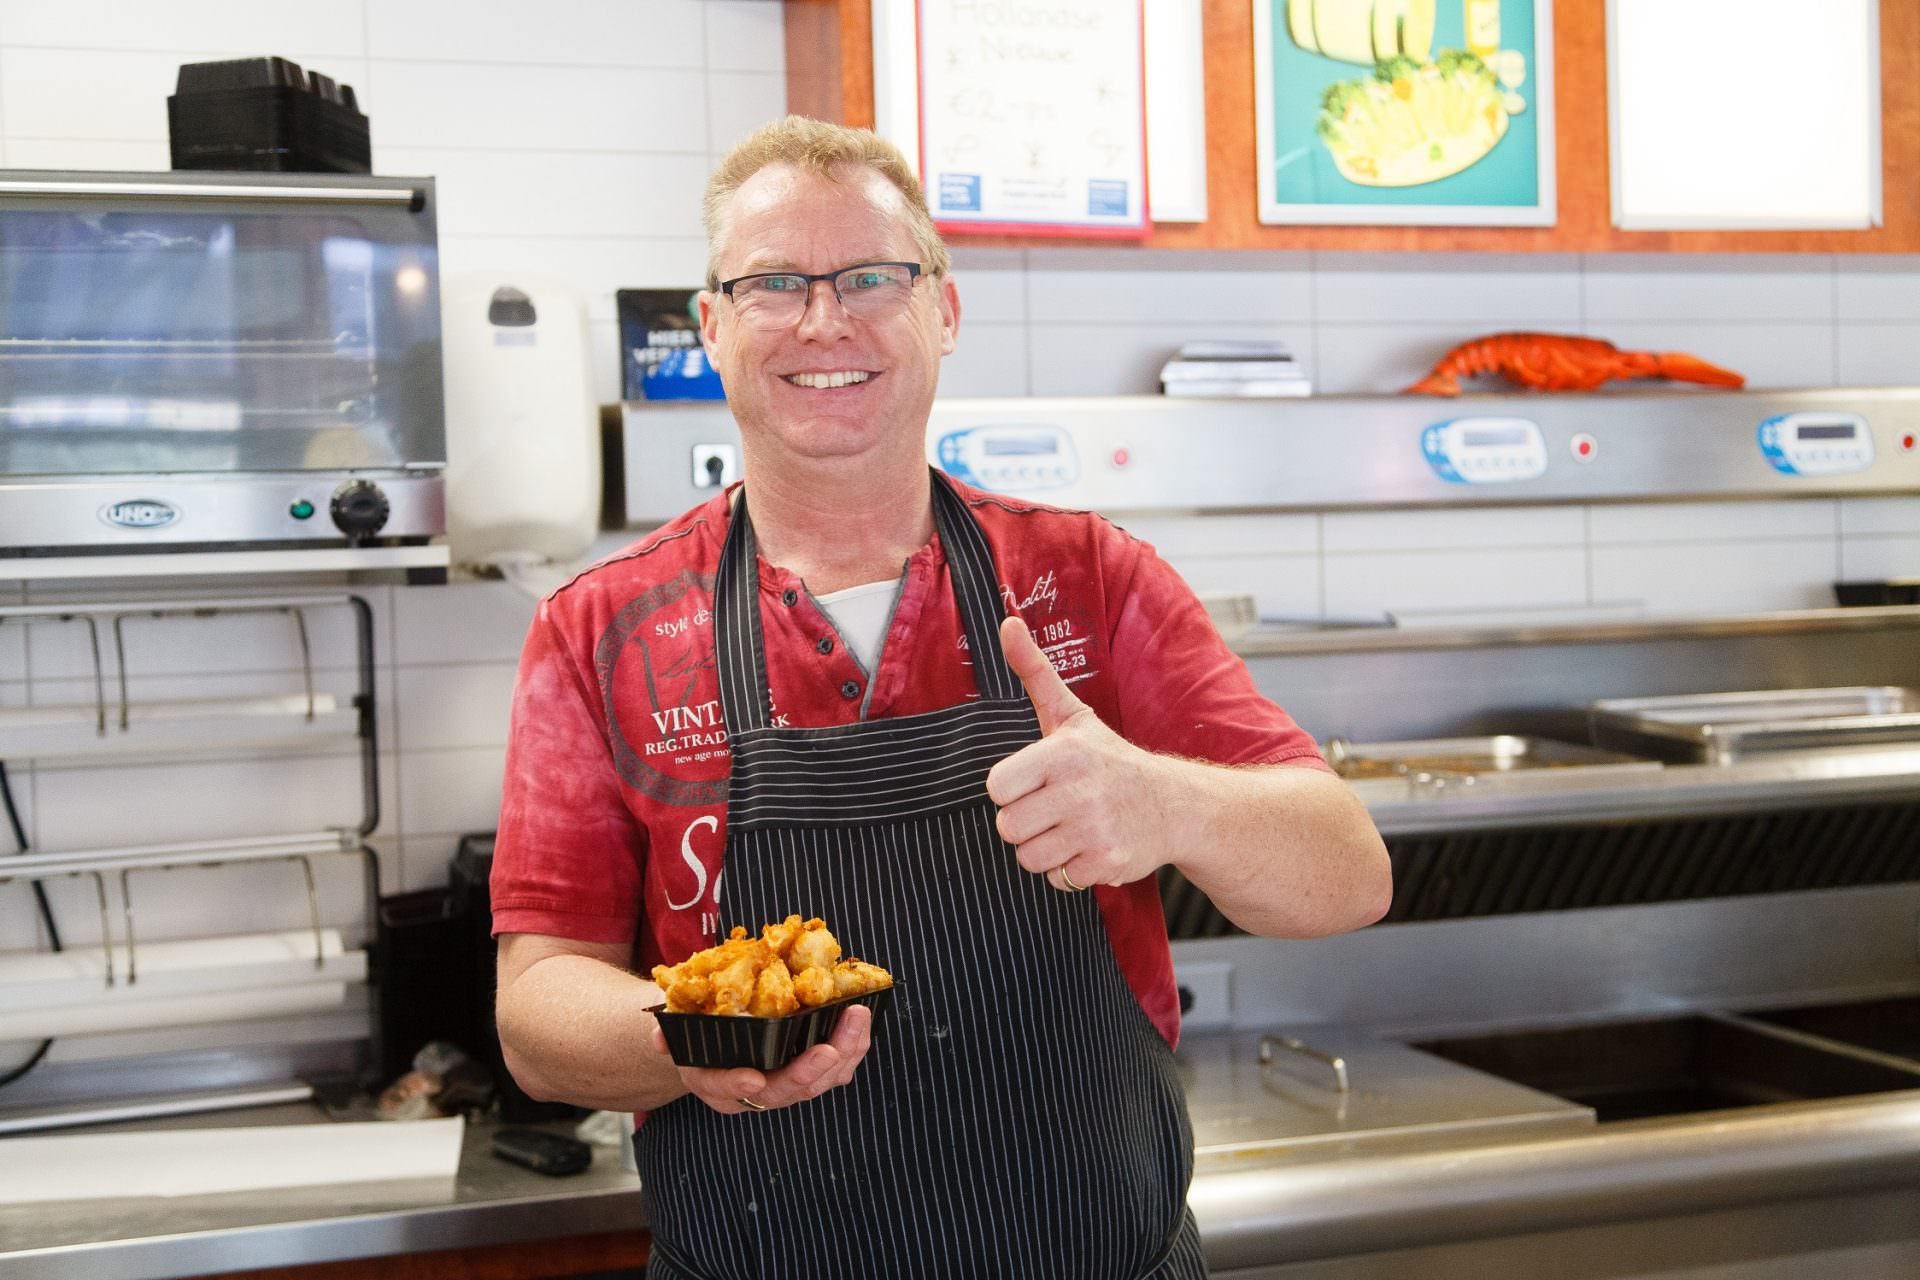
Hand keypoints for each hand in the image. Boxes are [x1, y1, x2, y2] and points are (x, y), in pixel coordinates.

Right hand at [648, 1004, 872, 1113]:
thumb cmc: (697, 1028)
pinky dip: (852, 1048)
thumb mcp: (675, 1028)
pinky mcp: (810, 1072)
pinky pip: (835, 1069)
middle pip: (784, 1092)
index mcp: (716, 1083)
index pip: (726, 1089)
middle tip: (830, 1047)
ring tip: (858, 1019)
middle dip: (809, 1071)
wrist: (715, 1038)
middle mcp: (753, 1092)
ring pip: (818, 1083)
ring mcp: (785, 1085)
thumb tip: (658, 1038)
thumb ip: (668, 1032)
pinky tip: (862, 1022)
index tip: (752, 1078)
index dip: (736, 1084)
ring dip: (842, 1054)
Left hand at [986, 615, 1174, 892]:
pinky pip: (1058, 879)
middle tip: (1054, 808)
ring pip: (1029, 858)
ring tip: (1070, 828)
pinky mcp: (1107, 863)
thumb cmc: (1111, 759)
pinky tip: (1089, 846)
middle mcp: (1079, 791)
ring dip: (1045, 849)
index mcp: (1062, 754)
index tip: (1036, 782)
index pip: (996, 788)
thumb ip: (1034, 672)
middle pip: (1008, 827)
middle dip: (1027, 822)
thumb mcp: (1071, 715)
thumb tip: (1007, 622)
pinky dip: (1070, 869)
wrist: (1174, 804)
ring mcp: (1094, 830)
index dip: (1012, 789)